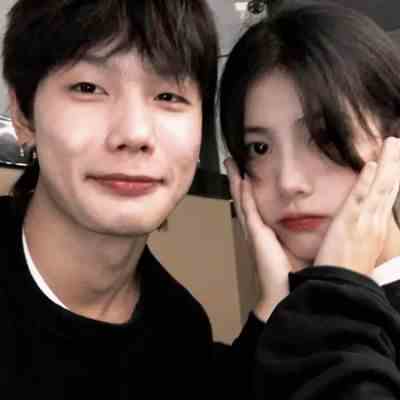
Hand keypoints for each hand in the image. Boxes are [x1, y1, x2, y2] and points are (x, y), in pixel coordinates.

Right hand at [224, 158, 304, 320]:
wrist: (284, 292)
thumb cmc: (289, 274)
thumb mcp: (293, 249)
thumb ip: (295, 236)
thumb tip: (307, 224)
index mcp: (263, 233)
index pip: (253, 205)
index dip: (248, 188)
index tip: (246, 172)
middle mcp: (255, 229)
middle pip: (243, 199)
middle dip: (237, 180)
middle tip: (232, 163)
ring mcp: (253, 231)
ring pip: (242, 200)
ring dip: (236, 182)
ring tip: (232, 165)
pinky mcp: (256, 233)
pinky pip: (248, 209)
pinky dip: (244, 194)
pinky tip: (242, 179)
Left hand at [314, 137, 399, 274]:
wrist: (341, 288)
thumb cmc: (346, 271)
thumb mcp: (358, 250)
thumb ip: (361, 234)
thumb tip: (359, 225)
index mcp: (376, 228)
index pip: (384, 198)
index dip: (389, 179)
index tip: (392, 163)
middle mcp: (375, 223)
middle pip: (387, 188)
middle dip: (393, 165)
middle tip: (395, 143)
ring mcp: (365, 222)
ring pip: (380, 188)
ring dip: (387, 165)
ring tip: (391, 144)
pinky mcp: (351, 224)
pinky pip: (361, 198)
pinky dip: (367, 181)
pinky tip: (371, 165)